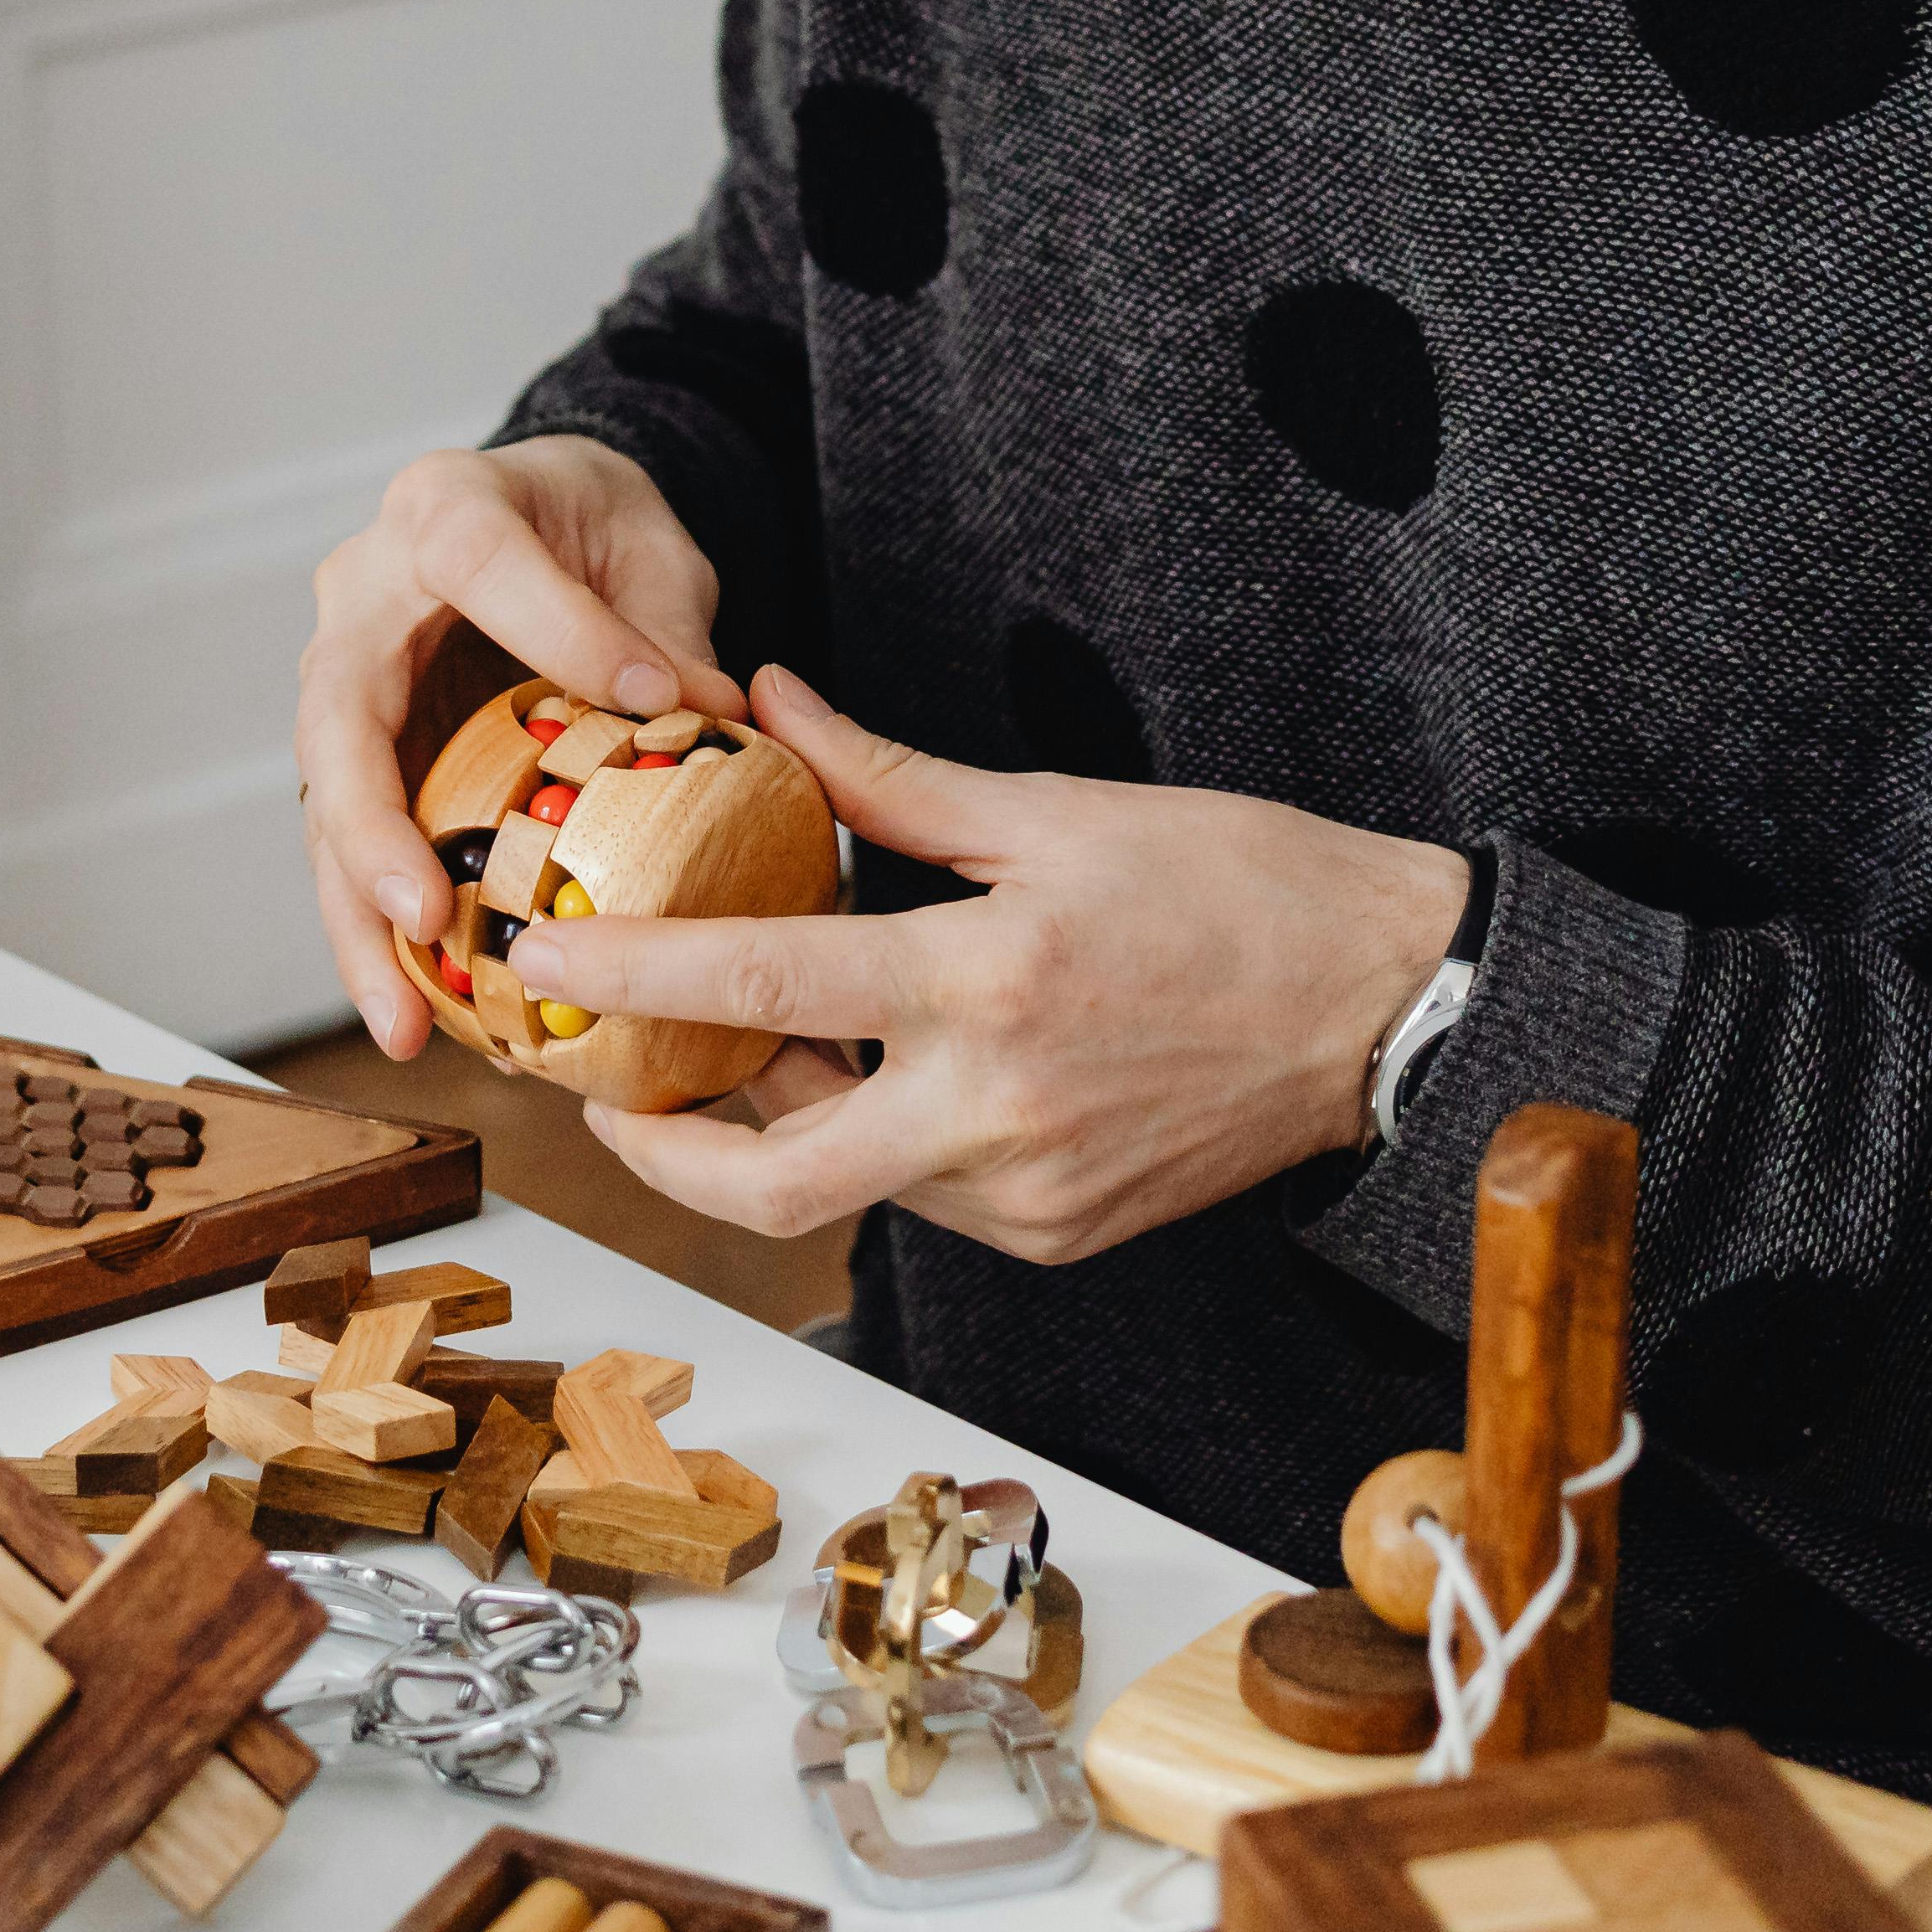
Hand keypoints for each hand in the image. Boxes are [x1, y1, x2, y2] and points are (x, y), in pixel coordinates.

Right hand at [293, 435, 738, 1052]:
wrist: (538, 514)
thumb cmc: (592, 523)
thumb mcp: (649, 547)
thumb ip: (666, 626)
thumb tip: (709, 717)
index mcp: (443, 507)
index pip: (480, 561)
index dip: (563, 631)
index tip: (654, 700)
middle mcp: (364, 594)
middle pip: (340, 715)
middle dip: (370, 829)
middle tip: (420, 922)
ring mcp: (346, 679)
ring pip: (326, 809)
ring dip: (358, 925)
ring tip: (407, 1026)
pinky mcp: (360, 755)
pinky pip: (356, 851)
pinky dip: (386, 940)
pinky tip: (433, 1018)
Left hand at [506, 667, 1468, 1265]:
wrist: (1393, 1009)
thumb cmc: (1243, 889)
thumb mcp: (1057, 810)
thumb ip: (887, 775)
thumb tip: (763, 698)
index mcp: (983, 986)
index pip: (759, 993)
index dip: (629, 982)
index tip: (537, 965)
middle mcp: (993, 1114)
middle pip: (763, 1184)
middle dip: (655, 1148)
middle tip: (597, 1086)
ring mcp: (1026, 1196)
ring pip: (845, 1187)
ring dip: (775, 1124)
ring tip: (743, 1043)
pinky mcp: (1058, 1234)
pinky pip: (922, 1199)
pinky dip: (872, 1140)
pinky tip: (871, 1071)